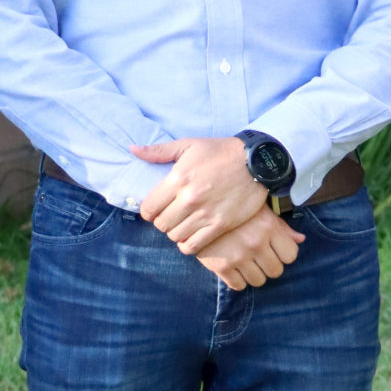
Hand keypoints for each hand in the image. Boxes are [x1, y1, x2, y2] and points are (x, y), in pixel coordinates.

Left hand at [133, 134, 269, 253]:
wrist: (257, 162)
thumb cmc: (221, 151)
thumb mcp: (188, 145)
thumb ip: (158, 151)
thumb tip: (133, 149)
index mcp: (178, 179)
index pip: (149, 208)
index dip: (149, 211)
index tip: (156, 209)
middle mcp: (189, 199)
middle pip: (161, 225)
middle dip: (162, 222)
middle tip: (171, 216)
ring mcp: (205, 214)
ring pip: (176, 236)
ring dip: (176, 233)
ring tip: (182, 225)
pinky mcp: (220, 225)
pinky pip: (194, 246)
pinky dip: (188, 244)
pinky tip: (192, 235)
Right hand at [195, 204, 303, 289]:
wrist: (196, 209)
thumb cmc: (234, 208)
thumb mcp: (260, 210)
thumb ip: (281, 226)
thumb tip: (301, 239)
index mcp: (269, 227)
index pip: (291, 255)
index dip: (284, 254)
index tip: (274, 249)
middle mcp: (256, 243)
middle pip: (276, 271)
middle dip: (268, 265)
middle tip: (258, 256)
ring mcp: (238, 256)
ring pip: (258, 281)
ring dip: (254, 274)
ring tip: (245, 262)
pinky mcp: (220, 266)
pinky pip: (238, 285)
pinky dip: (237, 280)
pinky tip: (233, 267)